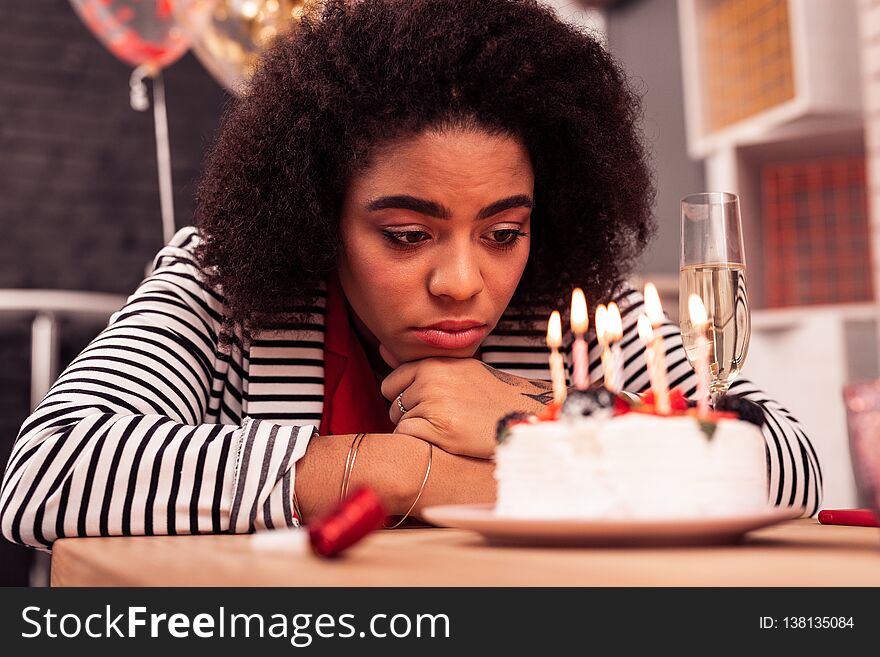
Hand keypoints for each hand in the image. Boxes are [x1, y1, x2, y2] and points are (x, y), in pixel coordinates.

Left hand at [380, 357, 553, 457]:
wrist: (520, 415)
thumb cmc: (490, 394)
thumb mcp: (458, 368)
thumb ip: (420, 364)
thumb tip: (382, 350)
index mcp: (433, 363)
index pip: (391, 383)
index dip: (405, 398)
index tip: (427, 404)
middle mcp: (430, 380)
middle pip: (393, 405)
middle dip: (410, 415)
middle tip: (441, 417)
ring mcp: (434, 403)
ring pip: (400, 423)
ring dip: (418, 430)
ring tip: (447, 426)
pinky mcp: (439, 428)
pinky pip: (407, 437)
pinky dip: (420, 442)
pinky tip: (444, 439)